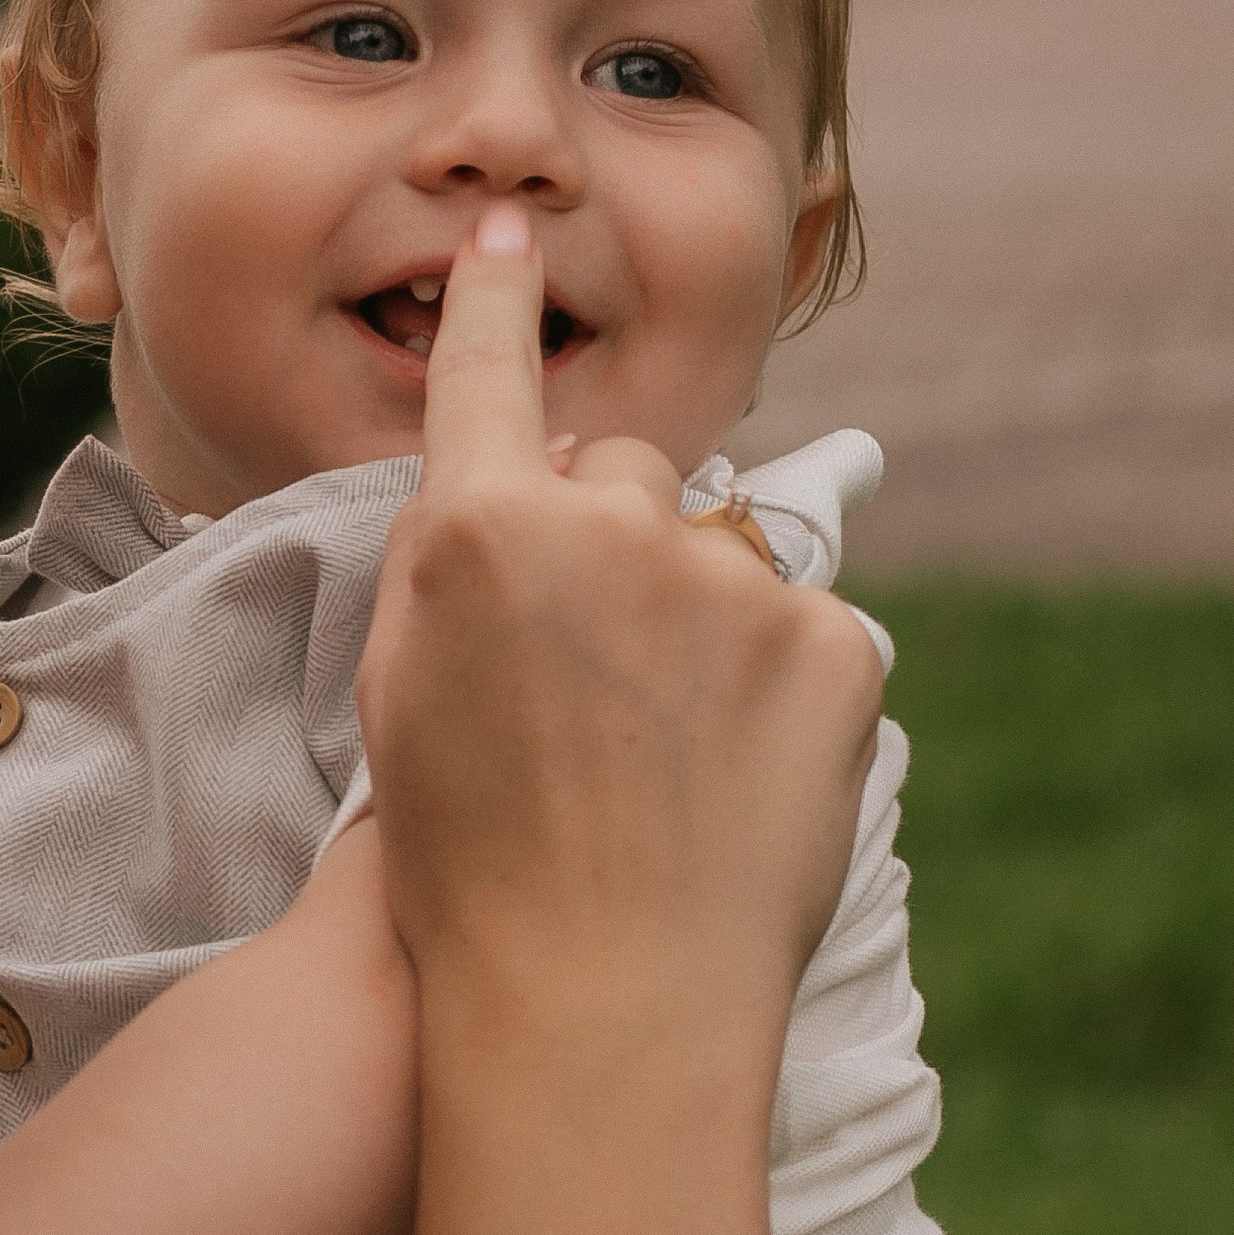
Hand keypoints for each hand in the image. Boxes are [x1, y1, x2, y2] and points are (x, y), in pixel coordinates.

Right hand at [356, 203, 880, 1019]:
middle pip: (629, 472)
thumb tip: (504, 488)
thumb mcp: (398, 702)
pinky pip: (801, 635)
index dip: (500, 300)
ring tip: (662, 766)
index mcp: (481, 529)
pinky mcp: (835, 645)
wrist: (600, 1003)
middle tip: (591, 692)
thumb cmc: (467, 874)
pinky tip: (730, 788)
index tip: (514, 231)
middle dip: (616, 543)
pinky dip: (775, 696)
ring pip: (720, 558)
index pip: (491, 374)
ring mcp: (734, 581)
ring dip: (698, 625)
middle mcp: (613, 523)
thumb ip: (446, 570)